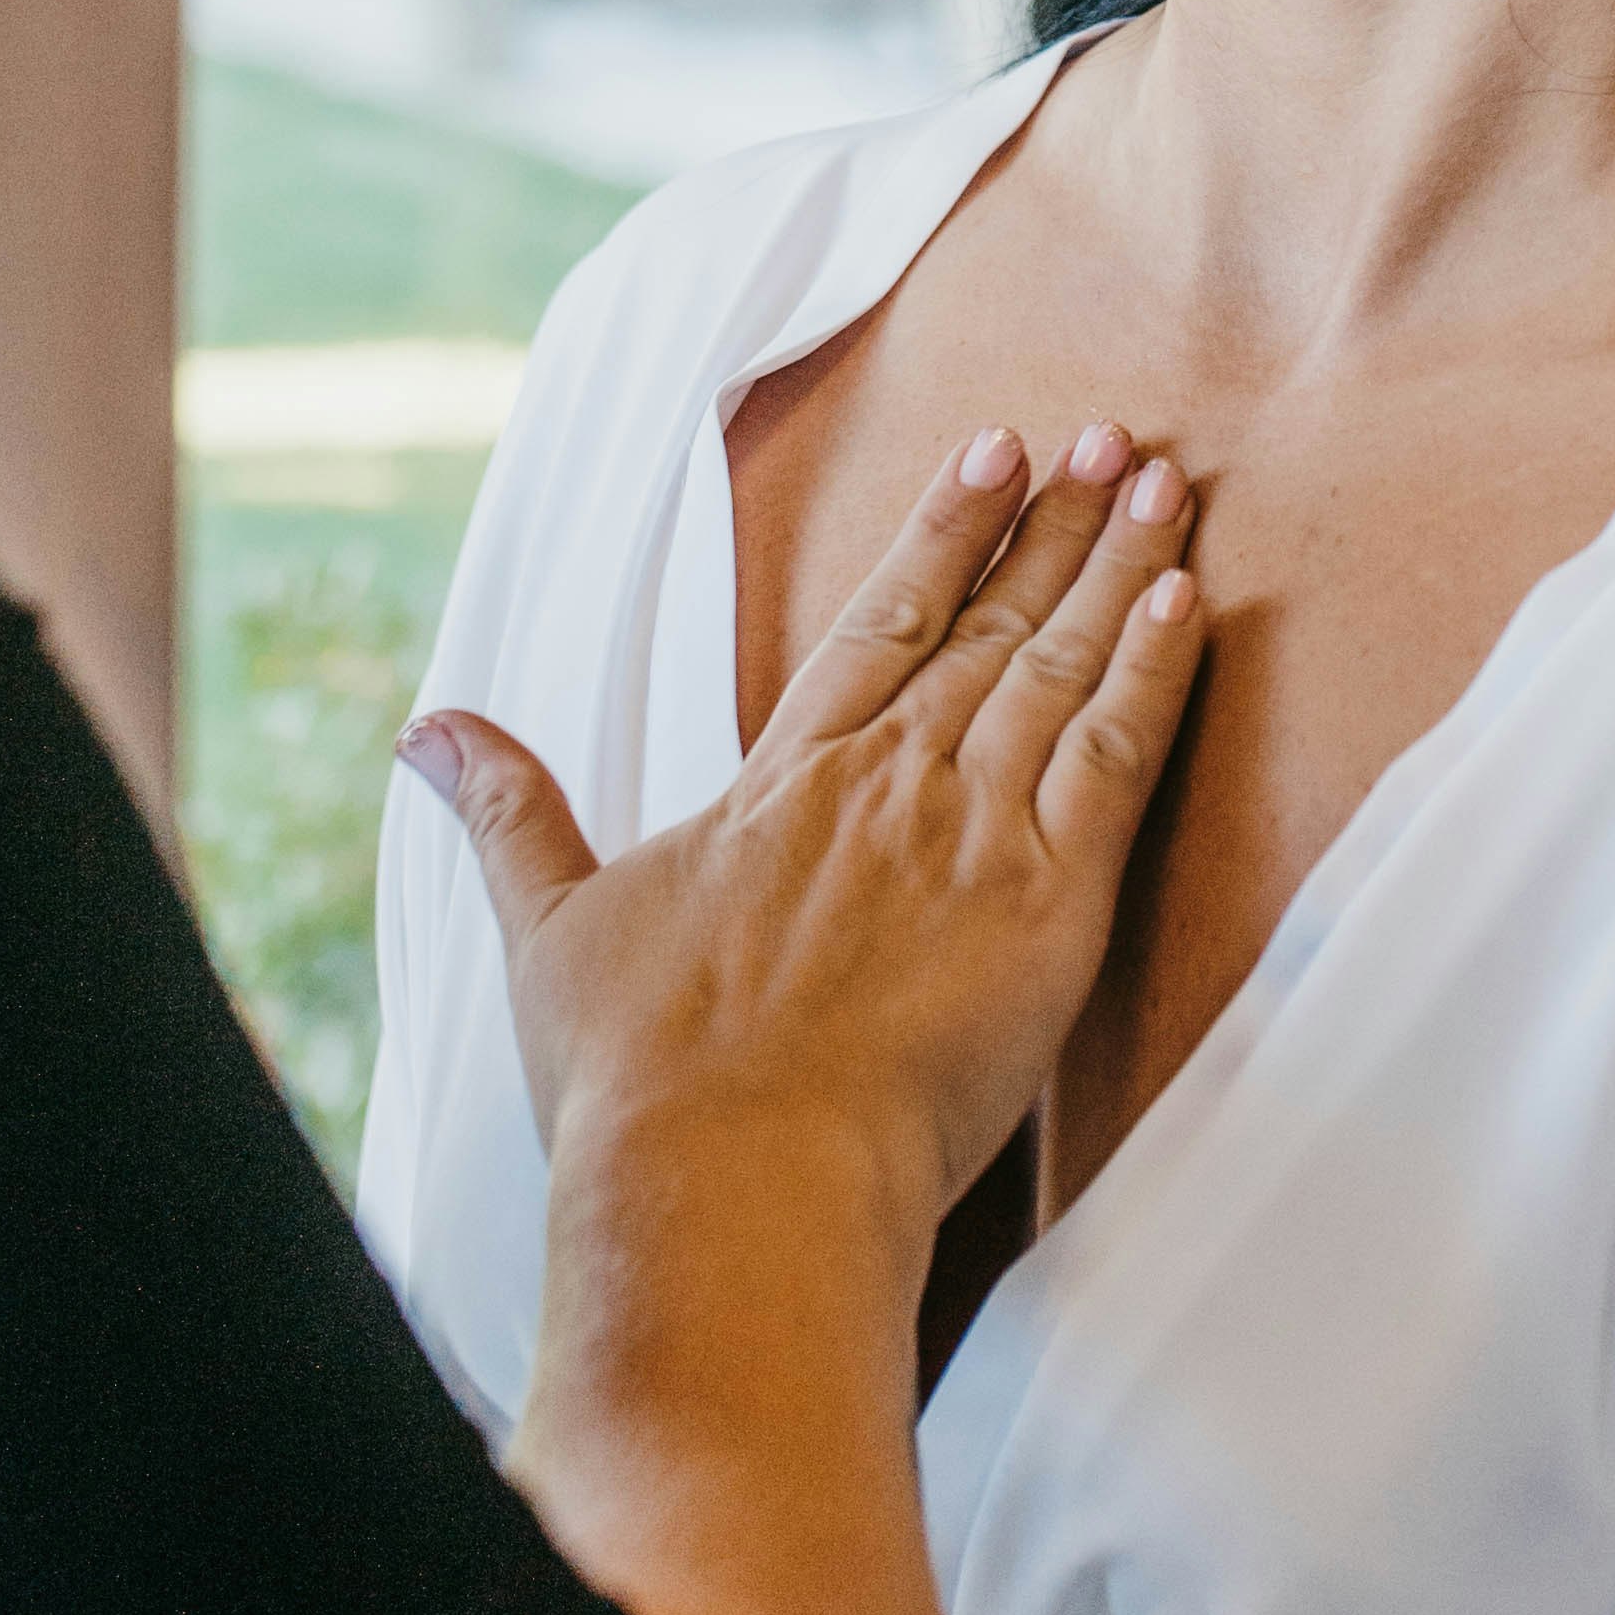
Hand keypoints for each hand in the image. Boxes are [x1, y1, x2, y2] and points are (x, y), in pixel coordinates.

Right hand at [402, 428, 1199, 1240]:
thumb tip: (426, 729)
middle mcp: (887, 783)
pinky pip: (1118, 760)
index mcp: (785, 780)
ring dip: (1119, 570)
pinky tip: (1188, 603)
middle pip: (988, 626)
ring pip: (1061, 670)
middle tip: (1105, 439)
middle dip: (1053, 527)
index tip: (993, 450)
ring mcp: (972, 834)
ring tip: (1159, 486)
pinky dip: (1156, 676)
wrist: (731, 1175)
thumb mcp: (549, 926)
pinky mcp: (1048, 904)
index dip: (944, 530)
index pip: (882, 619)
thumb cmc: (639, 1075)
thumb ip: (507, 812)